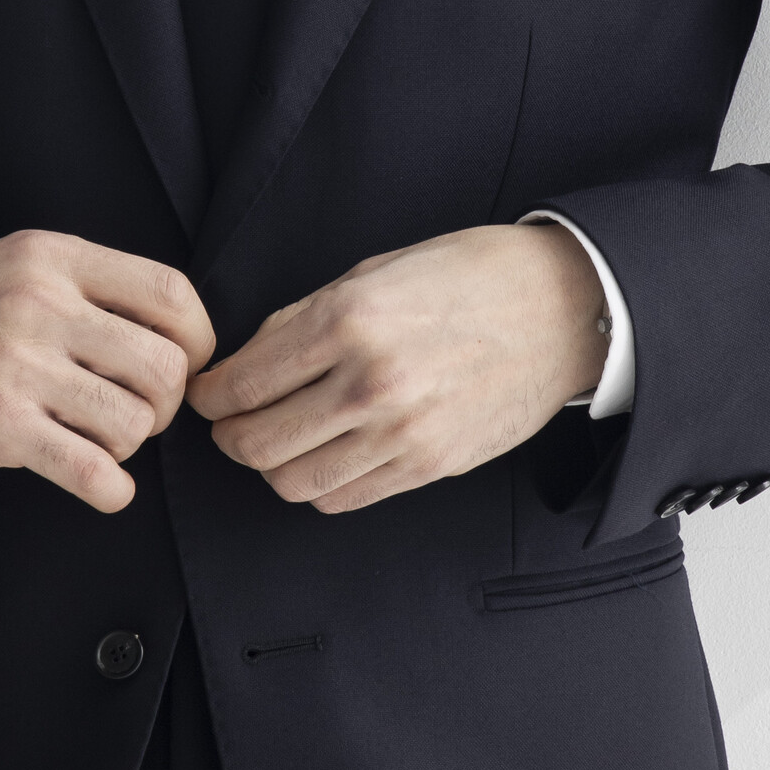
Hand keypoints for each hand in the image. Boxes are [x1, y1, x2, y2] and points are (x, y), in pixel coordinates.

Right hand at [0, 231, 215, 513]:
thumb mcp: (14, 265)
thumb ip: (85, 285)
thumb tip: (171, 330)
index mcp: (52, 259)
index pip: (170, 295)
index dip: (198, 340)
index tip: (185, 365)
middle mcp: (40, 306)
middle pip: (165, 366)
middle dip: (166, 404)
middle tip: (136, 412)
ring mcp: (17, 367)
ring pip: (134, 421)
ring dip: (130, 445)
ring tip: (99, 440)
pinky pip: (91, 470)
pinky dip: (111, 489)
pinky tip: (100, 483)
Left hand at [188, 224, 607, 513]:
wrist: (562, 309)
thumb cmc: (469, 277)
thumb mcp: (375, 271)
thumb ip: (303, 319)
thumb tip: (247, 363)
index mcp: (348, 320)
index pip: (241, 384)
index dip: (209, 396)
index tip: (207, 393)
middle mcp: (370, 382)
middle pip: (255, 445)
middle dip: (230, 436)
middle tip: (232, 421)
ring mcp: (402, 433)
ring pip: (292, 482)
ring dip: (273, 465)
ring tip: (280, 438)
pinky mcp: (428, 466)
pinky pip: (342, 498)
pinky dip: (319, 483)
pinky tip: (325, 454)